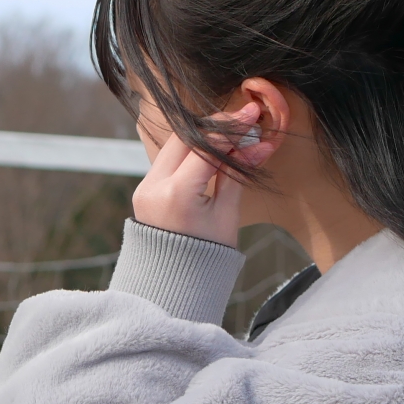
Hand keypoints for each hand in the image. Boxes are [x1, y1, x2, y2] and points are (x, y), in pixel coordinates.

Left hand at [131, 101, 279, 246]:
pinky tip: (212, 150)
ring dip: (202, 137)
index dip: (231, 128)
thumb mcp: (227, 215)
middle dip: (216, 127)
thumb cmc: (206, 259)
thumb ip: (237, 174)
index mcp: (176, 195)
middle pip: (185, 138)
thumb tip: (259, 144)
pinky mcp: (144, 191)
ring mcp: (144, 188)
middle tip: (245, 120)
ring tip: (232, 136)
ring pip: (173, 146)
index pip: (205, 146)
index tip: (252, 115)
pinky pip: (167, 160)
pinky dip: (189, 151)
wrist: (173, 287)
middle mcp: (153, 187)